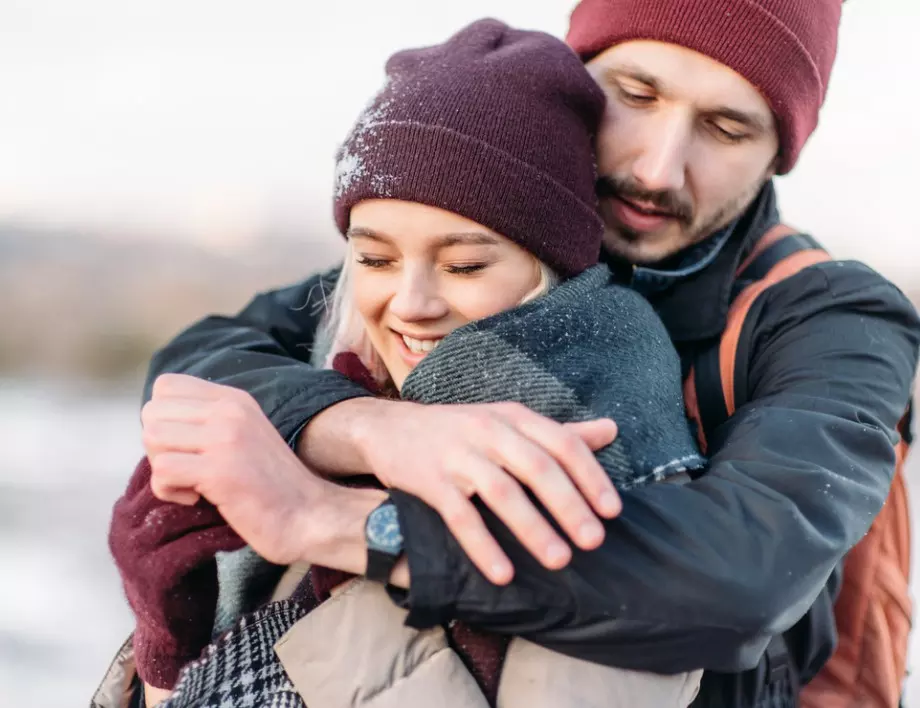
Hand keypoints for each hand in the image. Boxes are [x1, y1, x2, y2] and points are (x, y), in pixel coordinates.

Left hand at [141, 373, 338, 565]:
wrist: (307, 515)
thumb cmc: (271, 485)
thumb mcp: (243, 435)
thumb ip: (208, 422)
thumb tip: (155, 425)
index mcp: (234, 399)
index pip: (166, 386)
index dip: (163, 419)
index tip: (186, 446)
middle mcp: (229, 410)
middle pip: (152, 411)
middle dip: (158, 446)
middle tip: (187, 469)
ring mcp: (226, 438)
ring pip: (152, 437)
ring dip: (162, 469)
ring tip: (193, 484)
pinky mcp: (220, 470)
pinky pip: (162, 471)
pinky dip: (169, 492)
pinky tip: (197, 499)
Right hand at [305, 398, 619, 584]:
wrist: (390, 428)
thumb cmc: (461, 430)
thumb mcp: (509, 421)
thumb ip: (559, 432)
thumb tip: (611, 430)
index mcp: (513, 417)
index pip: (562, 443)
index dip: (590, 476)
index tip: (612, 511)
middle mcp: (488, 430)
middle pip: (537, 467)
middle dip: (569, 506)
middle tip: (594, 541)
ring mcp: (457, 455)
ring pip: (502, 492)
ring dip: (533, 528)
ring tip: (560, 560)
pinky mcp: (429, 481)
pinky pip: (460, 516)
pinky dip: (483, 546)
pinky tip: (503, 574)